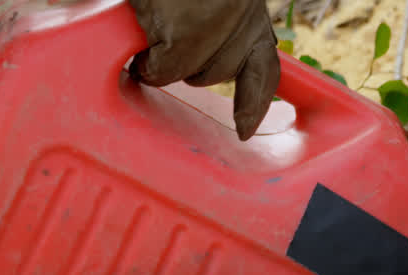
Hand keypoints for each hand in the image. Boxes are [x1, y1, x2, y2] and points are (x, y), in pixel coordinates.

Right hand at [127, 0, 278, 140]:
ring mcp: (217, 26)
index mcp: (250, 9)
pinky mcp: (186, 35)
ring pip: (191, 75)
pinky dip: (146, 58)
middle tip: (171, 27)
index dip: (253, 102)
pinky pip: (163, 70)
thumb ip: (223, 26)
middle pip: (218, 74)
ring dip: (167, 57)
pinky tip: (143, 27)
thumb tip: (213, 73)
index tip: (244, 130)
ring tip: (156, 17)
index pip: (264, 68)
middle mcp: (245, 16)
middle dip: (190, 60)